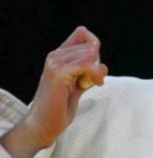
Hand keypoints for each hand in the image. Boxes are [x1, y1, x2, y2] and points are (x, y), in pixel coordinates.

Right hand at [1, 27, 106, 157]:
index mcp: (58, 56)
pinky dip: (95, 73)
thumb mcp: (77, 86)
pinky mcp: (58, 74)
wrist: (44, 123)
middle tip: (95, 80)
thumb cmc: (59, 107)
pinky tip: (95, 84)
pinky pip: (85, 65)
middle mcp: (55, 56)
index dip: (95, 46)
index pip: (81, 34)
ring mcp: (55, 64)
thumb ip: (87, 74)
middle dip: (99, 62)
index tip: (96, 65)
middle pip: (90, 45)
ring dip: (98, 70)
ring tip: (94, 83)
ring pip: (89, 54)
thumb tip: (102, 65)